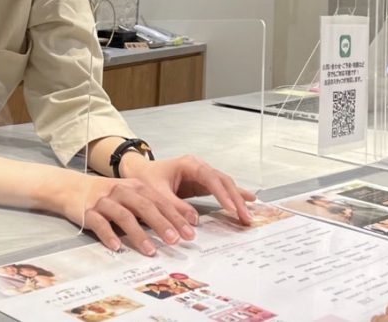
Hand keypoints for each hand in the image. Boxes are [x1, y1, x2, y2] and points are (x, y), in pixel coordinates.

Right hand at [52, 169, 202, 255]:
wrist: (73, 188)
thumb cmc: (108, 195)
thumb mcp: (131, 194)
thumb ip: (150, 206)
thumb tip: (176, 226)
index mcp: (136, 186)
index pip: (160, 201)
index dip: (176, 216)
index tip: (190, 231)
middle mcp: (123, 191)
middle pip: (146, 207)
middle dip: (162, 224)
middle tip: (176, 240)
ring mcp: (105, 201)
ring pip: (125, 216)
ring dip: (139, 234)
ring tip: (150, 250)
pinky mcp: (89, 212)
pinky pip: (100, 224)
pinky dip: (109, 235)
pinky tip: (117, 247)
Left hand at [120, 153, 255, 224]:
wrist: (139, 173)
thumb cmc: (147, 178)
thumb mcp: (157, 193)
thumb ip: (174, 207)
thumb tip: (194, 222)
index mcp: (189, 164)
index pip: (210, 178)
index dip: (222, 193)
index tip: (231, 208)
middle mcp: (199, 167)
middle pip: (223, 181)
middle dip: (235, 198)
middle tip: (245, 216)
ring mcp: (202, 175)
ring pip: (225, 185)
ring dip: (237, 199)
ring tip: (248, 215)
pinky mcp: (202, 184)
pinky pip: (222, 190)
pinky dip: (233, 196)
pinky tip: (248, 201)